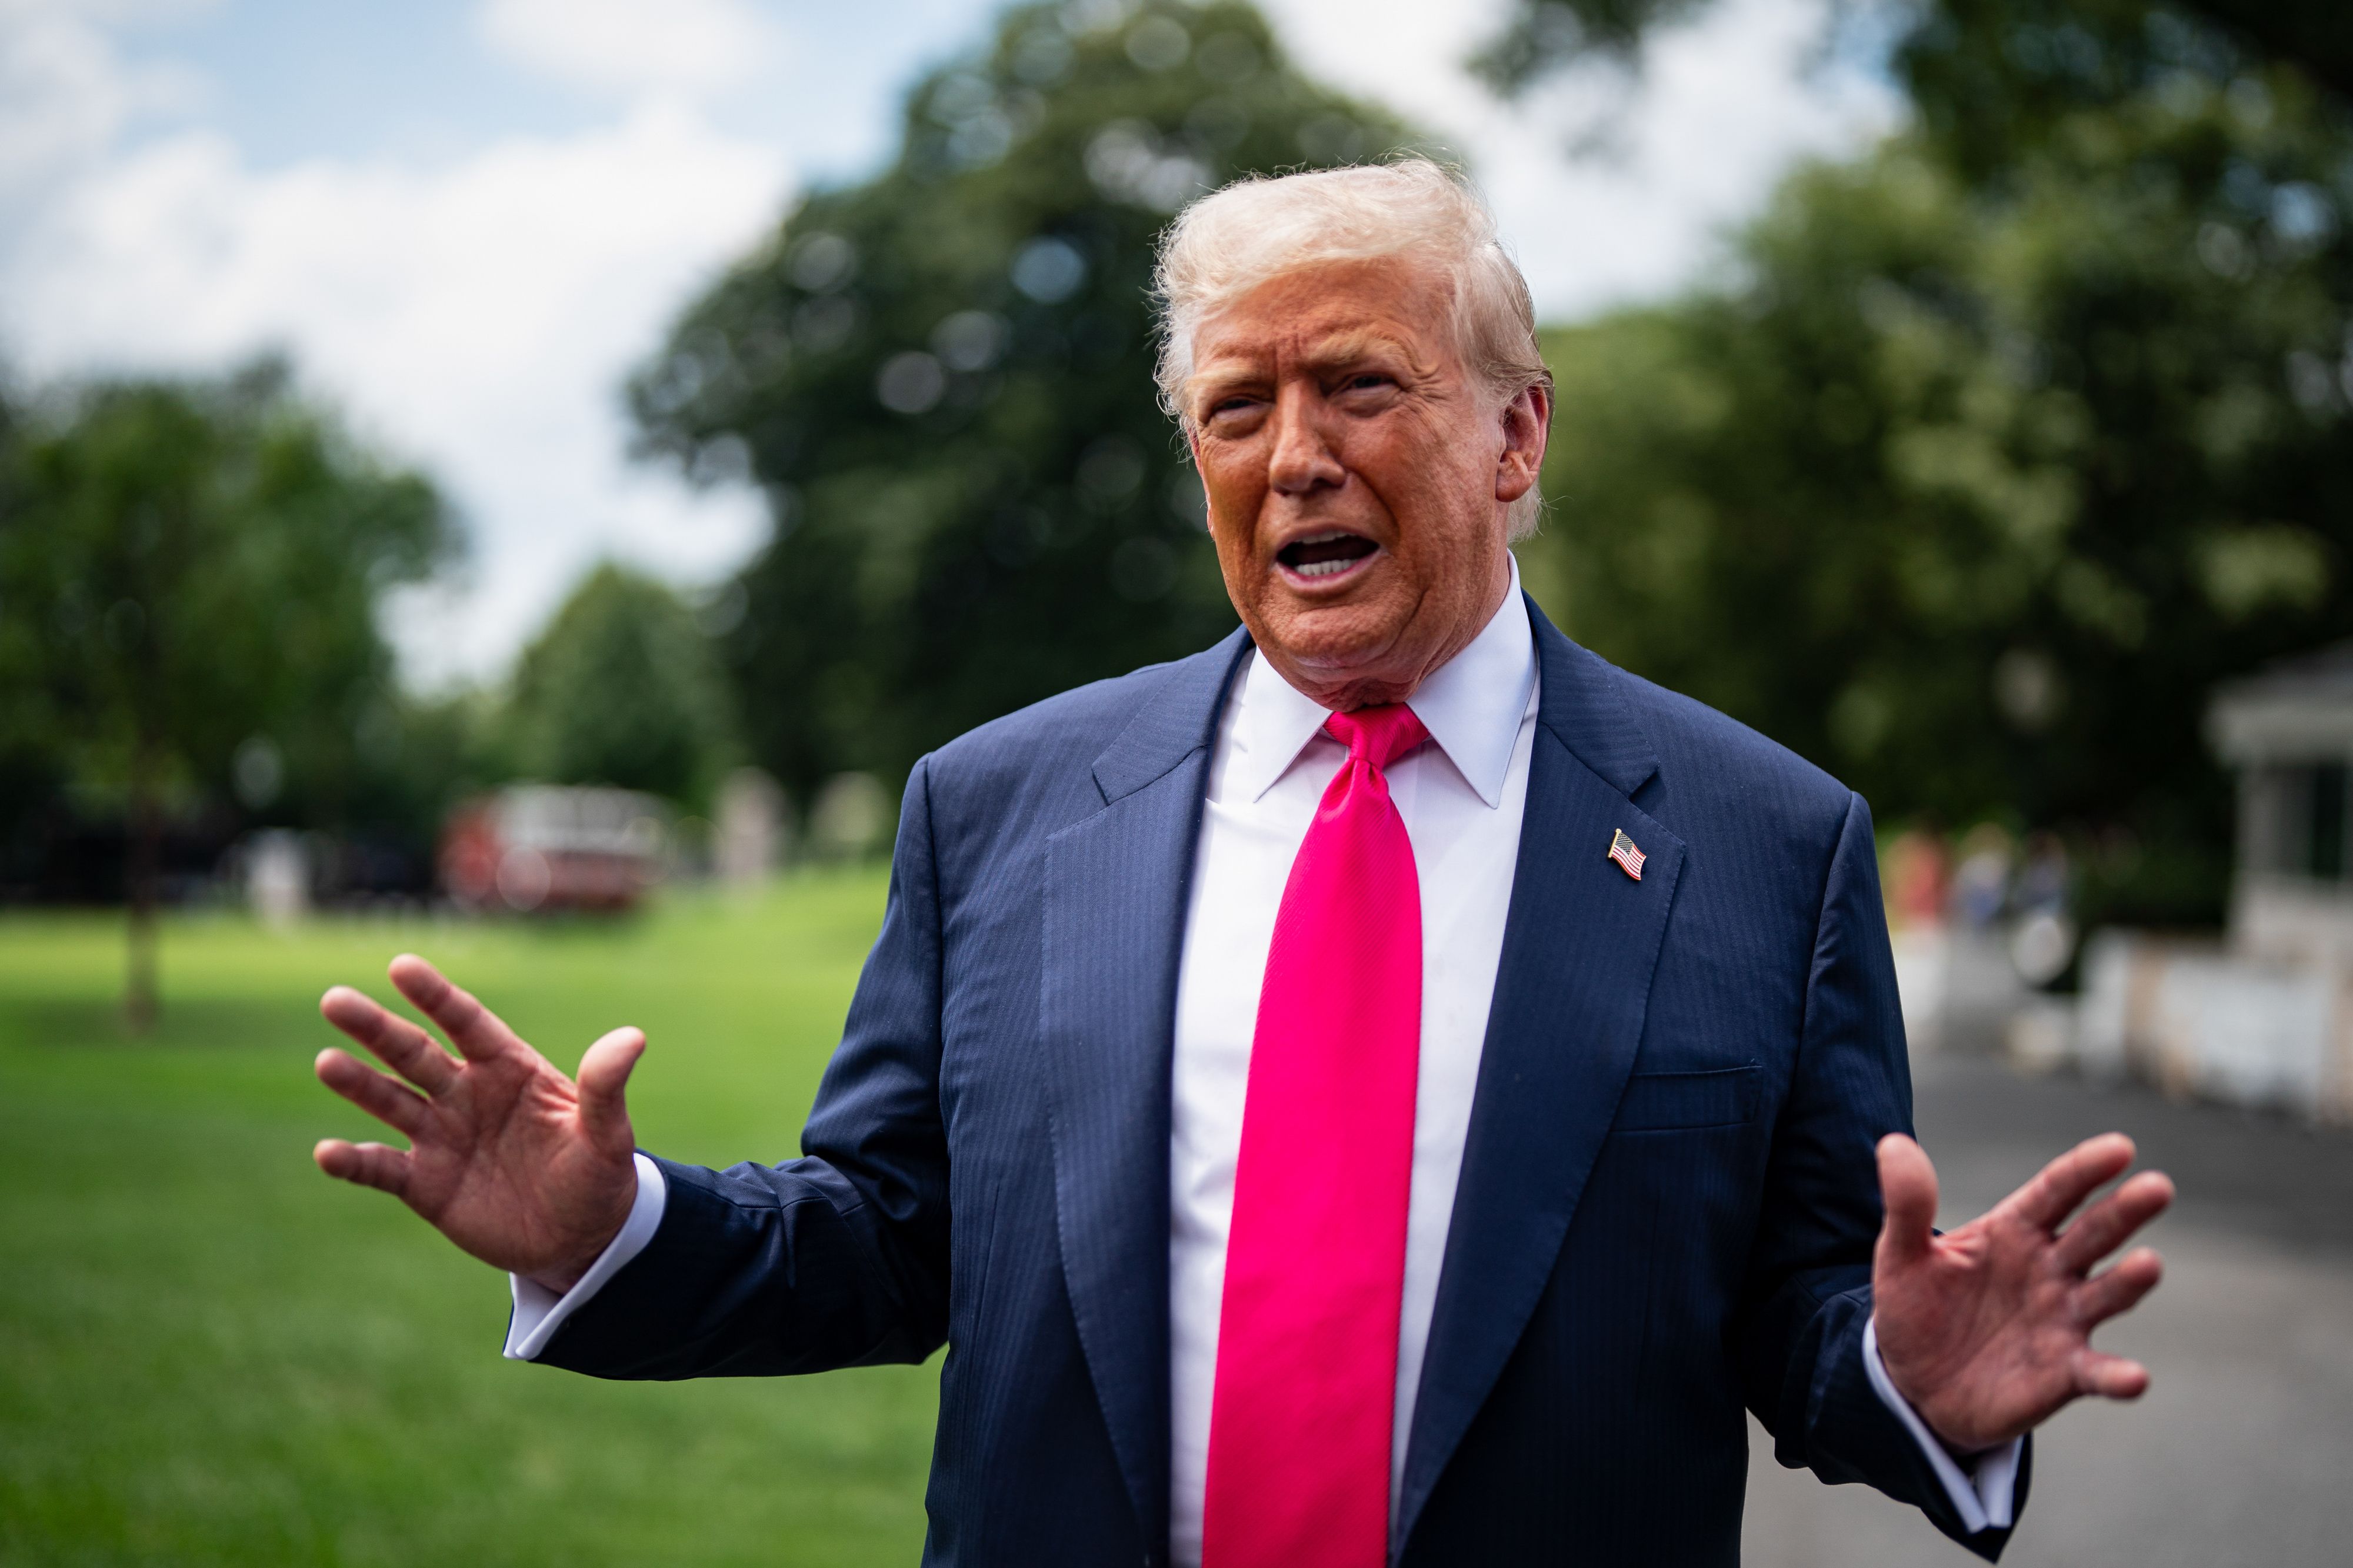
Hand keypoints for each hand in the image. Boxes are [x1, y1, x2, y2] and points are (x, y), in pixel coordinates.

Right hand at [312, 953, 643, 1292]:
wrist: (580, 1238)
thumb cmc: (596, 1175)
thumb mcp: (608, 1135)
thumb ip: (606, 1087)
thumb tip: (634, 1037)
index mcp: (509, 1069)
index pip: (467, 1023)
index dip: (436, 995)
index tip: (401, 966)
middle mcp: (467, 1095)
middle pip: (414, 1053)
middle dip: (376, 1028)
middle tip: (335, 999)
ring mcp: (441, 1137)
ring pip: (391, 1101)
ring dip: (358, 1084)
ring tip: (326, 1062)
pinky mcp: (425, 1184)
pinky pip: (381, 1168)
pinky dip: (354, 1161)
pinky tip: (326, 1152)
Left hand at [1872, 1131, 2172, 1452]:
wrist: (1915, 1383)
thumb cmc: (1918, 1307)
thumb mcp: (1901, 1255)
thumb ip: (1906, 1204)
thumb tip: (1892, 1144)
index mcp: (2015, 1231)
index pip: (2056, 1191)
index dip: (2086, 1169)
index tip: (2120, 1146)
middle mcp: (2051, 1269)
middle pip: (2094, 1233)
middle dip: (2125, 1210)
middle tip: (2157, 1187)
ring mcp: (2063, 1319)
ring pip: (2107, 1294)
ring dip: (2130, 1280)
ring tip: (2149, 1264)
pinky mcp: (2065, 1373)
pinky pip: (2097, 1373)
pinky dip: (2118, 1376)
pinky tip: (2135, 1377)